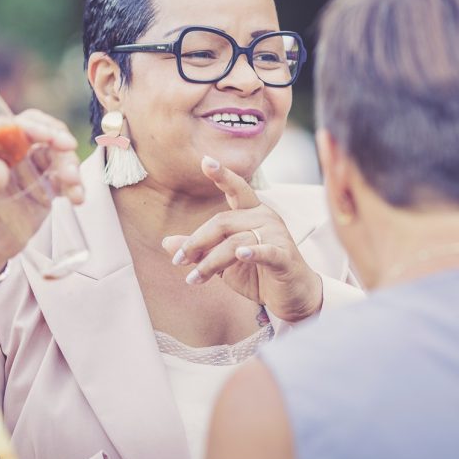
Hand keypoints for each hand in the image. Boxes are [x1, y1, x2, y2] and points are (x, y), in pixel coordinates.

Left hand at [0, 109, 82, 273]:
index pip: (8, 126)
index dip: (31, 125)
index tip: (48, 136)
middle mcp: (8, 154)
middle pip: (38, 131)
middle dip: (57, 136)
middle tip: (68, 148)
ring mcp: (28, 169)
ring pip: (55, 153)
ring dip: (69, 162)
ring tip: (73, 183)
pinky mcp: (45, 188)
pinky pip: (65, 179)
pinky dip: (75, 184)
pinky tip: (77, 197)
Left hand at [161, 156, 322, 322]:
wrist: (292, 297)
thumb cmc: (258, 274)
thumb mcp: (223, 262)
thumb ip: (200, 249)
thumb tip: (166, 242)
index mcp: (252, 213)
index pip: (236, 189)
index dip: (223, 175)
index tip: (206, 161)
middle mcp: (265, 218)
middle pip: (223, 222)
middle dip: (197, 242)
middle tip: (178, 260)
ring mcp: (277, 236)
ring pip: (236, 242)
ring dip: (211, 261)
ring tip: (194, 279)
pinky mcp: (285, 257)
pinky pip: (267, 251)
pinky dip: (253, 253)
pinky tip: (241, 254)